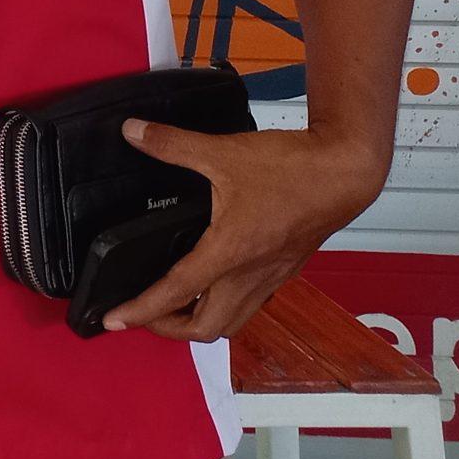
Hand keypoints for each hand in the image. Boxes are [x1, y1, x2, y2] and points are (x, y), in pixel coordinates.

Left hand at [100, 122, 390, 340]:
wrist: (346, 172)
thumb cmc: (291, 168)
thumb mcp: (223, 151)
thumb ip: (172, 143)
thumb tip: (131, 131)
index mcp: (231, 251)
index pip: (177, 293)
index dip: (141, 311)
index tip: (113, 321)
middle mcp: (251, 274)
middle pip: (207, 327)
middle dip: (168, 328)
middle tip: (140, 312)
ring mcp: (270, 277)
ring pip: (231, 321)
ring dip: (198, 322)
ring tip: (170, 305)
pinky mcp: (284, 270)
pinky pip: (249, 305)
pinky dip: (223, 306)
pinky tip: (210, 285)